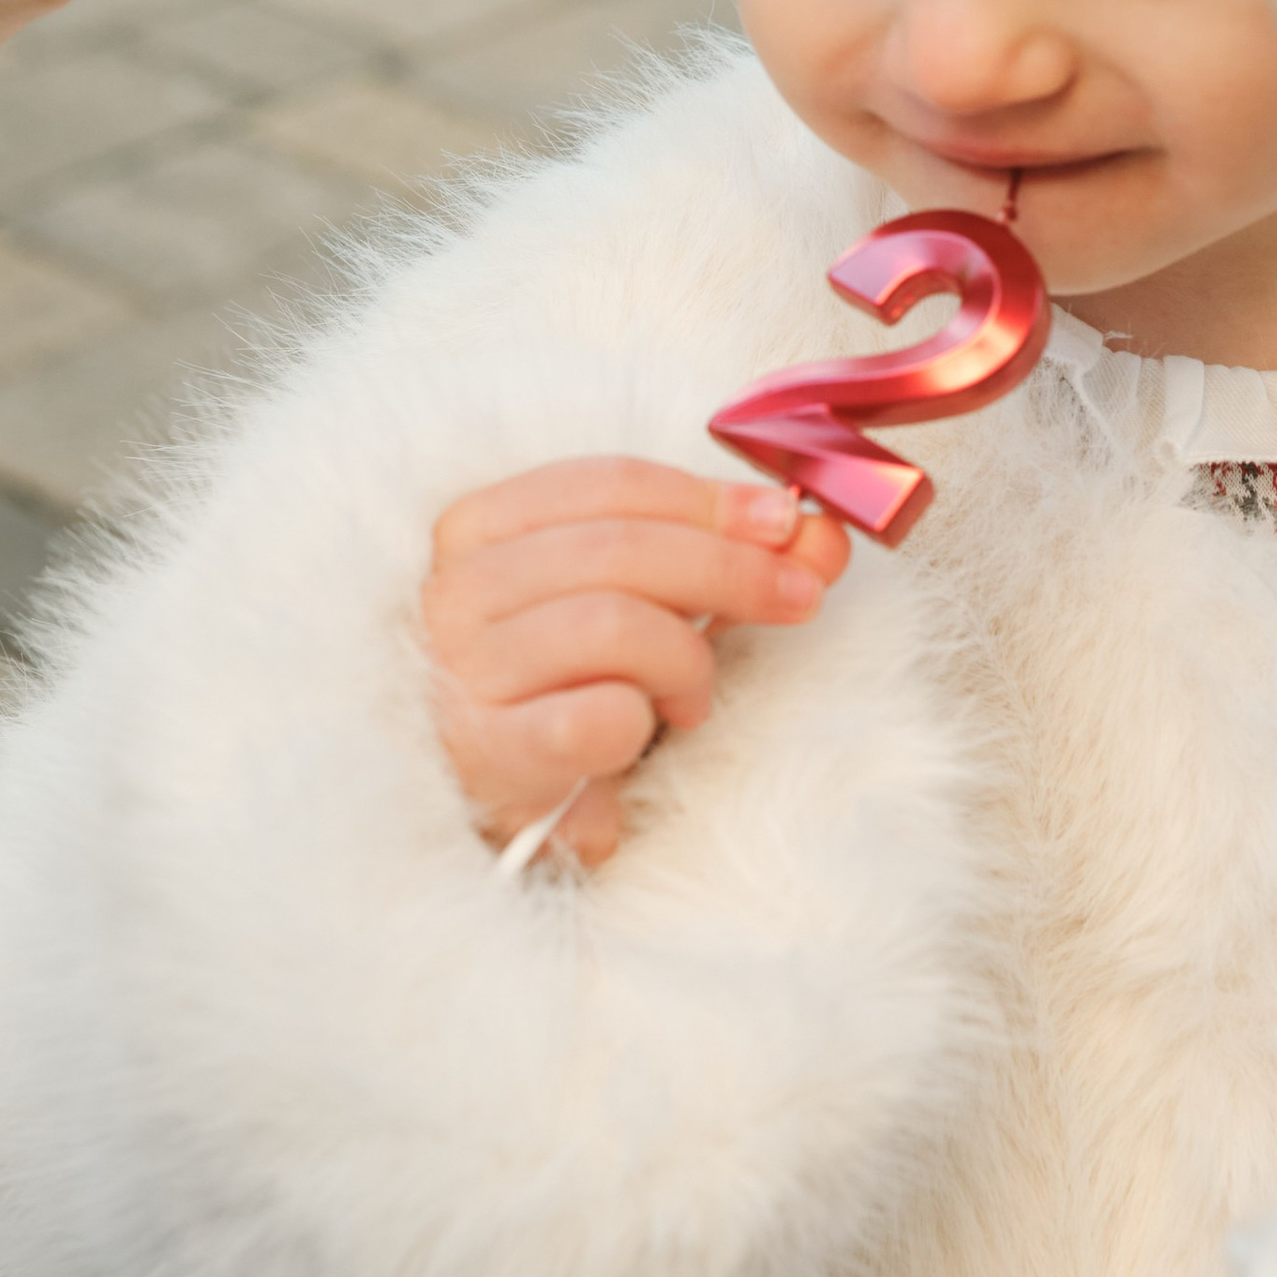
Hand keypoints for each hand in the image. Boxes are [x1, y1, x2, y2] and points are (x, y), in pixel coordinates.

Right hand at [424, 460, 851, 867]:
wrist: (499, 792)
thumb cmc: (570, 678)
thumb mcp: (645, 601)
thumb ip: (728, 560)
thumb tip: (820, 538)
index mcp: (481, 526)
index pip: (609, 484)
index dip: (710, 499)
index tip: (785, 522)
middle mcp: (456, 589)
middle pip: (620, 548)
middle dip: (732, 569)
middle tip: (798, 598)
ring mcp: (460, 670)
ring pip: (613, 624)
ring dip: (686, 660)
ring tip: (695, 695)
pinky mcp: (482, 751)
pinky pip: (597, 715)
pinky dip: (643, 719)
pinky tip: (644, 731)